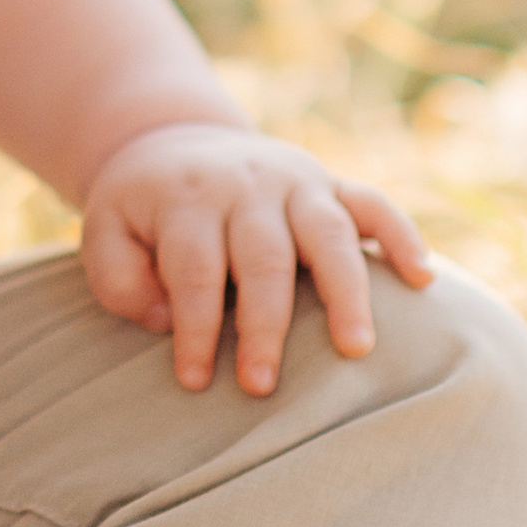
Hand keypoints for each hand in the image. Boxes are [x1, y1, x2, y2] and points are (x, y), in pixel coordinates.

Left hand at [80, 123, 432, 394]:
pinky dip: (401, 235)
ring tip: (357, 348)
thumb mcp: (105, 232)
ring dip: (346, 291)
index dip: (196, 328)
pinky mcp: (329, 181)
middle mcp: (247, 184)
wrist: (173, 139)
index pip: (195, 269)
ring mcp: (295, 180)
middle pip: (264, 257)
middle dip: (265, 326)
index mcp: (188, 198)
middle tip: (261, 387)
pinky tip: (422, 279)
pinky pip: (373, 202)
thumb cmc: (141, 210)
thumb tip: (169, 320)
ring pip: (329, 231)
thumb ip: (119, 279)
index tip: (194, 381)